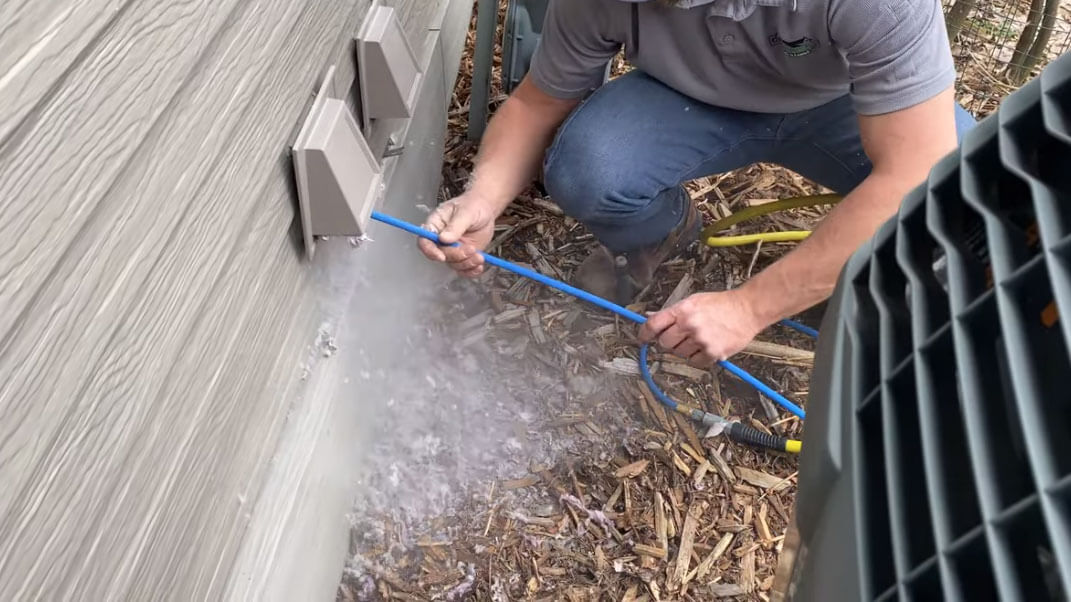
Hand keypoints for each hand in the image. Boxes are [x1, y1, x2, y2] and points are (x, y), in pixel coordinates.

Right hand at [418, 192, 497, 277]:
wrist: (485, 209)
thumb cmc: (473, 205)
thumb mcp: (466, 212)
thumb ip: (455, 226)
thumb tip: (444, 239)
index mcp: (435, 225)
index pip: (425, 241)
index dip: (430, 251)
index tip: (441, 256)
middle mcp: (441, 240)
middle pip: (441, 255)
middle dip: (457, 255)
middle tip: (471, 249)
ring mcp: (452, 249)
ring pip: (453, 264)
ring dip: (466, 263)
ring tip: (479, 256)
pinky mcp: (463, 256)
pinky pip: (463, 269)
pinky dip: (471, 270)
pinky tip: (479, 266)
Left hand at [638, 290, 765, 367]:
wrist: (748, 309)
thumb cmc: (721, 304)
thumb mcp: (693, 301)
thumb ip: (672, 312)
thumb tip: (650, 318)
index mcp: (683, 310)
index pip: (653, 325)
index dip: (644, 334)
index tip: (642, 339)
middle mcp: (690, 325)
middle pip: (664, 343)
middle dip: (668, 342)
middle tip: (678, 337)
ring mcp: (701, 340)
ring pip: (679, 354)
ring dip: (684, 349)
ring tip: (697, 339)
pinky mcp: (713, 353)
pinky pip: (694, 362)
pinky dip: (697, 358)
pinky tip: (705, 347)